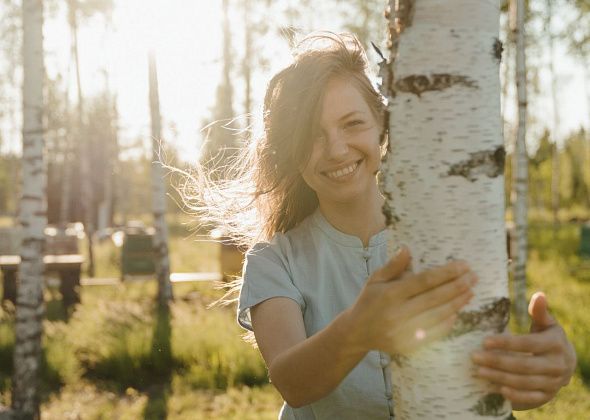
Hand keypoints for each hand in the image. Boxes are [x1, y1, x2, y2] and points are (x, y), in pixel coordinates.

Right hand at [343, 246, 476, 354]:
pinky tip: (457, 311)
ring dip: (457, 303)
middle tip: (473, 277)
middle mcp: (398, 313)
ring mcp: (404, 332)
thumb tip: (407, 248)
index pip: (424, 281)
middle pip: (435, 298)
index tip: (463, 265)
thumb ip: (393, 265)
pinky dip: (448, 322)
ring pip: (438, 315)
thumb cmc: (369, 301)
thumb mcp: (375, 280)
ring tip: (471, 291)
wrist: (357, 333)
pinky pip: (434, 333)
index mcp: (390, 294)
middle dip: (457, 286)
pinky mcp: (409, 345)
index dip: (446, 273)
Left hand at [472, 292, 576, 409]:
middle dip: (498, 362)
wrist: (565, 364)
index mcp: (555, 344)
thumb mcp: (546, 324)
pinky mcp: (548, 396)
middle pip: (524, 365)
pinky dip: (515, 396)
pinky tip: (497, 388)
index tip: (485, 341)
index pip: (528, 344)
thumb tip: (539, 294)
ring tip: (479, 371)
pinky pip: (531, 398)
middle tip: (474, 357)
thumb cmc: (547, 337)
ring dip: (500, 378)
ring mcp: (554, 383)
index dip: (506, 343)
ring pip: (525, 382)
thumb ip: (539, 312)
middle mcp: (557, 365)